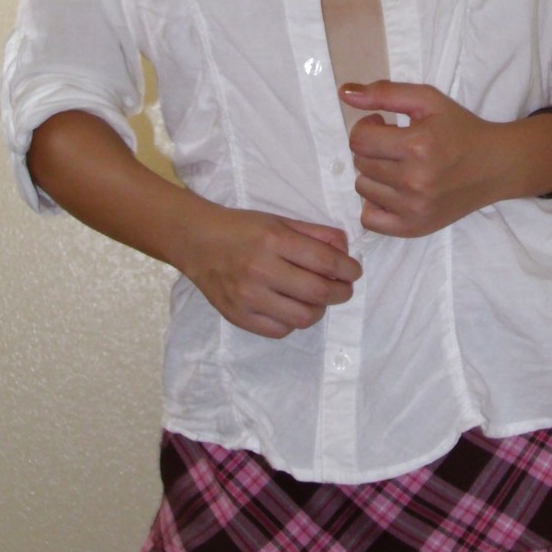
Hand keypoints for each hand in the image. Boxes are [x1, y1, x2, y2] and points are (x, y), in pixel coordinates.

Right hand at [181, 205, 361, 338]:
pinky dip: (293, 322)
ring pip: (302, 317)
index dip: (348, 269)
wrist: (197, 242)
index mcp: (273, 240)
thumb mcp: (280, 221)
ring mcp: (247, 297)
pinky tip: (291, 307)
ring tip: (317, 298)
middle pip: (318, 293)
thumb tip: (346, 251)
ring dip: (319, 309)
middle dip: (341, 293)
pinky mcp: (238, 317)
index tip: (354, 272)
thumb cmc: (243, 229)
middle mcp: (260, 270)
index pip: (325, 261)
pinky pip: (280, 330)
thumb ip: (316, 234)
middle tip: (344, 289)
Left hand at [342, 80, 510, 237]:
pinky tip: (392, 192)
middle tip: (397, 146)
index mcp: (417, 145)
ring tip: (398, 167)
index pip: (359, 139)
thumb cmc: (460, 130)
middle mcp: (414, 180)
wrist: (495, 166)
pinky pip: (369, 220)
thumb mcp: (427, 100)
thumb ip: (385, 93)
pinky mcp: (414, 228)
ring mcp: (414, 209)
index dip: (367, 127)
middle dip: (373, 150)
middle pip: (360, 163)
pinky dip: (375, 205)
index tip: (384, 125)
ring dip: (374, 175)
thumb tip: (344, 93)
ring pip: (362, 189)